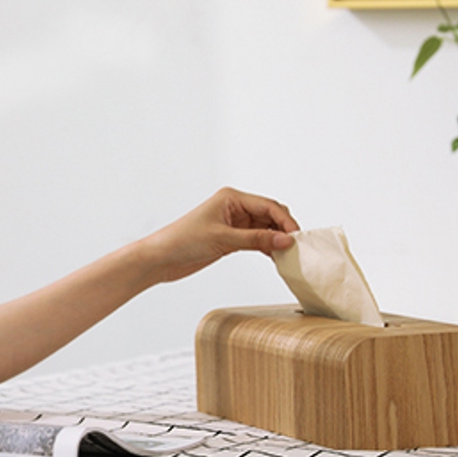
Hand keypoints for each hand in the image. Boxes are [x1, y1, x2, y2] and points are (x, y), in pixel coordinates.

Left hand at [139, 187, 299, 282]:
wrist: (161, 258)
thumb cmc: (182, 241)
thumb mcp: (223, 239)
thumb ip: (256, 240)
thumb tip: (285, 240)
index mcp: (232, 197)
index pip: (268, 205)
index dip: (285, 221)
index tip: (296, 237)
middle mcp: (234, 207)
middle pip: (270, 215)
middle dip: (284, 229)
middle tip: (295, 248)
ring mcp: (233, 223)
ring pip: (265, 229)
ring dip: (276, 240)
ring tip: (288, 255)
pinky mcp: (230, 239)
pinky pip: (256, 240)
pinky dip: (267, 247)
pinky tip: (275, 257)